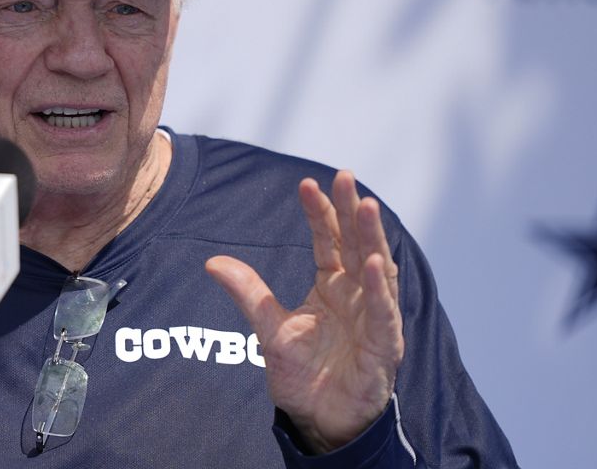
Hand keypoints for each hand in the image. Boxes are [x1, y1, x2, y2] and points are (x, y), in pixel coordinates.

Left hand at [205, 170, 402, 452]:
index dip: (319, 213)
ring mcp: (373, 316)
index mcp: (331, 286)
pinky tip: (376, 262)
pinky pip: (384, 311)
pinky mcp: (384, 344)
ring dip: (371, 237)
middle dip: (350, 210)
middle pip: (355, 244)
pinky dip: (381, 287)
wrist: (319, 419)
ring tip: (366, 206)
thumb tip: (212, 262)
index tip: (306, 184)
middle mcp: (356, 294)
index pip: (327, 241)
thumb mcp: (269, 329)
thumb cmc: (303, 374)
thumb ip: (249, 294)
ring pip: (376, 268)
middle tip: (345, 177)